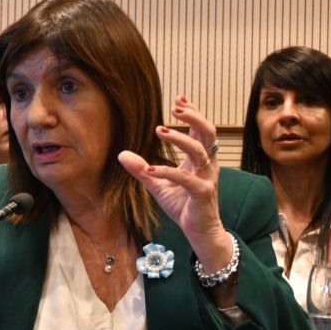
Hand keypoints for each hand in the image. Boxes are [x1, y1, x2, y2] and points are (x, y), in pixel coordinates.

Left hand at [118, 95, 231, 272]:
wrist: (200, 231)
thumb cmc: (183, 206)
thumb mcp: (158, 184)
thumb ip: (142, 169)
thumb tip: (122, 154)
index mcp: (200, 159)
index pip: (201, 130)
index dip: (193, 112)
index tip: (179, 98)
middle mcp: (207, 165)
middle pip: (208, 133)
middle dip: (193, 117)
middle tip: (175, 107)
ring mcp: (207, 178)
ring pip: (199, 151)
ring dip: (180, 139)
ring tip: (160, 129)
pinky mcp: (202, 194)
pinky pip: (186, 179)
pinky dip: (168, 171)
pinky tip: (151, 168)